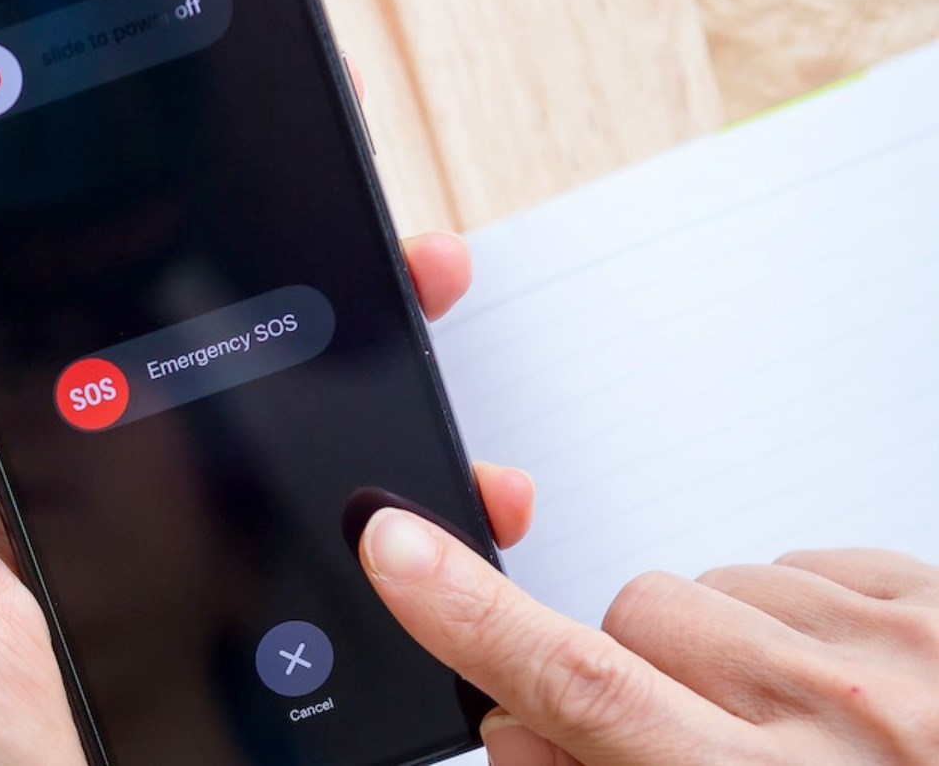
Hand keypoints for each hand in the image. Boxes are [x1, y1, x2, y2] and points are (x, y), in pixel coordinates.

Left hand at [0, 230, 533, 765]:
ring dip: (384, 384)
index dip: (169, 252)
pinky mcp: (274, 632)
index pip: (107, 337)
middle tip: (382, 250)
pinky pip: (359, 555)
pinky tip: (453, 490)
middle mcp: (134, 510)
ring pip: (312, 450)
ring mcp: (212, 566)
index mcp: (43, 482)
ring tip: (427, 325)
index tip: (232, 187)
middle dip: (319, 295)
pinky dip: (422, 517)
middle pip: (234, 374)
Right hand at [361, 509, 938, 763]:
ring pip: (718, 586)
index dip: (470, 611)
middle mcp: (843, 714)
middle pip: (636, 617)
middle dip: (637, 670)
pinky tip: (848, 685)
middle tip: (695, 736)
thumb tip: (522, 727)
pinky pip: (808, 563)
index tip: (395, 547)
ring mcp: (905, 647)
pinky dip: (802, 617)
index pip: (577, 684)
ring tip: (800, 728)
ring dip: (729, 648)